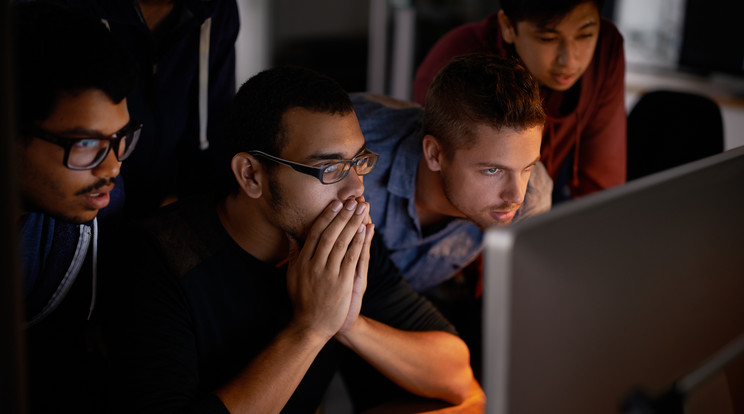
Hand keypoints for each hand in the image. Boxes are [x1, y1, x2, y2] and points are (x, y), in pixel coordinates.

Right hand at [285, 198, 369, 340]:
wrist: (310, 326)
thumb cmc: (302, 301)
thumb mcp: (292, 276)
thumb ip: (293, 254)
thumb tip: (289, 235)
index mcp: (302, 261)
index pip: (315, 233)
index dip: (327, 216)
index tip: (336, 203)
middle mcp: (314, 264)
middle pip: (330, 233)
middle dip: (343, 215)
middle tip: (353, 200)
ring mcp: (328, 273)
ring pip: (342, 242)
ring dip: (353, 223)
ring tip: (362, 208)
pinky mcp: (341, 282)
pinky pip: (351, 257)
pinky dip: (359, 242)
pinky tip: (365, 230)